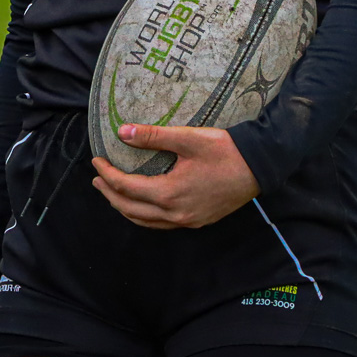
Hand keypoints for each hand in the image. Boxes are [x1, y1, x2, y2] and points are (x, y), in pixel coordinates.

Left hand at [91, 124, 260, 228]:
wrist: (260, 166)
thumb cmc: (225, 150)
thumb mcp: (188, 138)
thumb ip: (153, 136)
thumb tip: (122, 132)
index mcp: (169, 194)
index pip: (126, 187)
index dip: (107, 174)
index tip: (96, 160)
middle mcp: (175, 214)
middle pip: (131, 209)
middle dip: (110, 194)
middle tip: (97, 178)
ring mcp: (187, 221)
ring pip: (145, 221)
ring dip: (125, 207)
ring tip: (113, 192)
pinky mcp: (198, 221)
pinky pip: (161, 224)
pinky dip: (144, 215)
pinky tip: (143, 204)